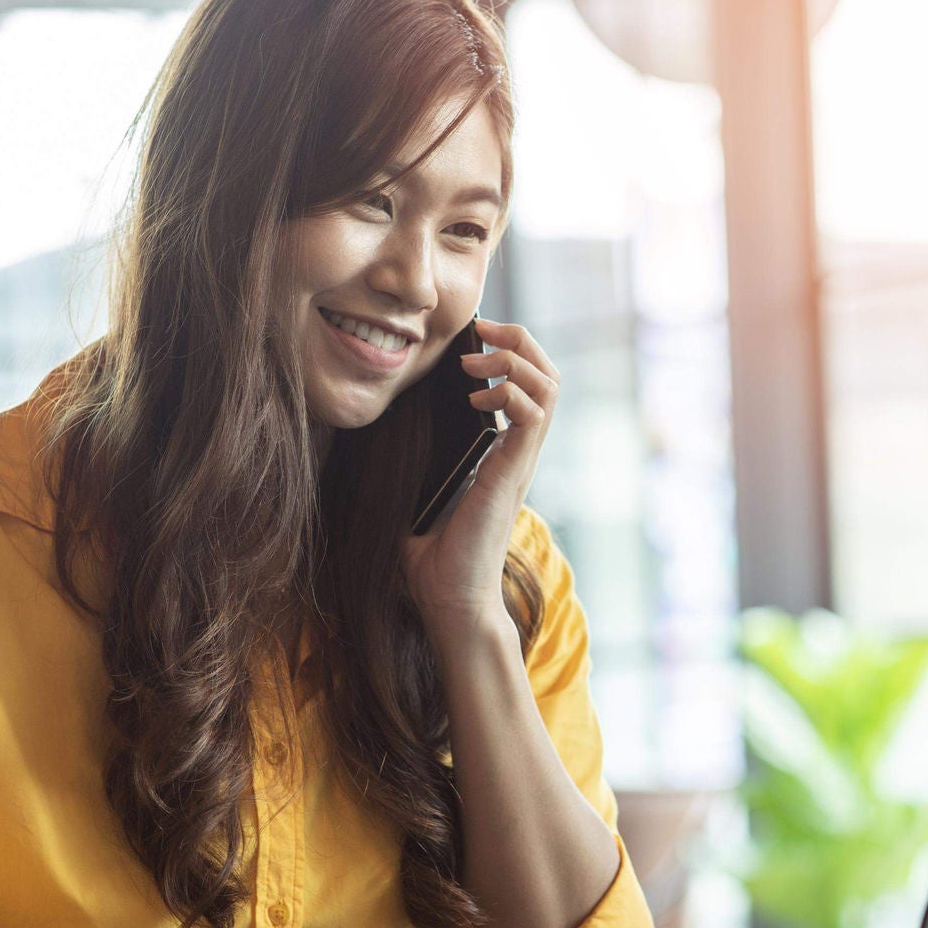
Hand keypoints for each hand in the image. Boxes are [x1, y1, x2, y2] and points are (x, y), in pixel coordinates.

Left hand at [401, 317, 558, 630]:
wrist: (450, 598)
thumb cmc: (432, 557)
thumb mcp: (416, 492)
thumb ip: (411, 461)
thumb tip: (377, 430)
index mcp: (502, 453)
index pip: (528, 385)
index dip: (508, 350)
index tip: (471, 338)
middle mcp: (519, 451)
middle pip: (548, 374)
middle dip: (519, 339)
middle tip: (482, 329)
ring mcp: (521, 459)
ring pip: (549, 384)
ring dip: (515, 358)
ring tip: (476, 360)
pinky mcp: (514, 469)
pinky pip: (533, 412)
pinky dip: (510, 390)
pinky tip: (478, 396)